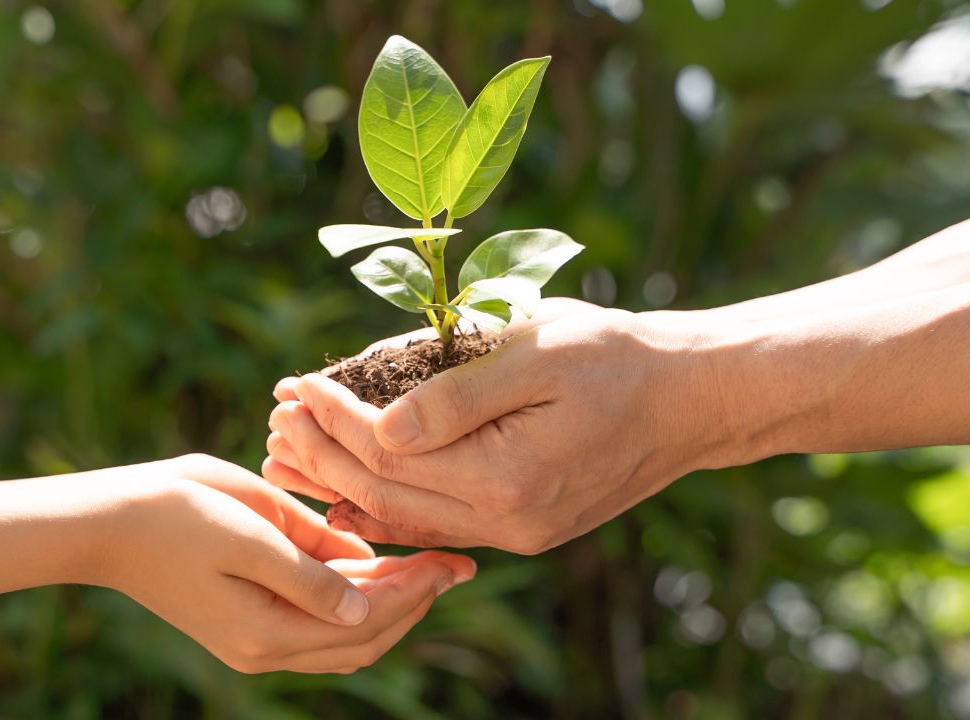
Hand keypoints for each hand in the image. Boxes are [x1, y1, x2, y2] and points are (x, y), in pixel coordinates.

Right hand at [97, 454, 475, 673]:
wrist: (107, 525)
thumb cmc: (175, 512)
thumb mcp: (249, 529)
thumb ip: (309, 569)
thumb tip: (367, 598)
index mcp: (267, 629)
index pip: (366, 620)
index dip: (416, 590)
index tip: (453, 557)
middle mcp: (265, 649)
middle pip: (363, 640)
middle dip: (414, 601)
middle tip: (454, 562)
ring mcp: (253, 641)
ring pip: (344, 641)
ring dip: (390, 607)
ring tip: (426, 567)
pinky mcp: (246, 625)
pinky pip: (318, 628)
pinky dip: (354, 605)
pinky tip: (376, 571)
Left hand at [264, 308, 739, 553]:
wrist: (693, 398)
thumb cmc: (617, 359)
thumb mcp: (534, 353)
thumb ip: (454, 396)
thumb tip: (379, 427)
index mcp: (506, 478)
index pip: (388, 454)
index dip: (333, 418)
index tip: (293, 384)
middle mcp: (508, 522)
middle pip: (386, 492)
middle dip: (324, 452)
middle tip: (276, 416)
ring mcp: (518, 532)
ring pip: (406, 516)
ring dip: (345, 482)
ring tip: (294, 451)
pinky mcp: (527, 527)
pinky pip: (439, 523)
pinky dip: (390, 504)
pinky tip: (355, 489)